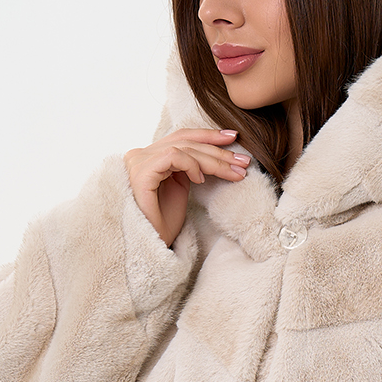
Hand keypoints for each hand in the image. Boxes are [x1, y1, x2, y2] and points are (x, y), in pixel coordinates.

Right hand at [124, 129, 250, 246]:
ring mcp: (139, 162)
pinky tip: (201, 180)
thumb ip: (191, 166)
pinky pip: (173, 156)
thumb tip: (217, 152)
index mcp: (151, 156)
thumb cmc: (164, 223)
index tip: (233, 137)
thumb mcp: (182, 187)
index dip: (208, 135)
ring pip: (183, 148)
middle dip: (218, 150)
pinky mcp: (141, 173)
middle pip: (185, 140)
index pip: (182, 136)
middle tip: (243, 161)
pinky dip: (191, 165)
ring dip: (213, 160)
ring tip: (233, 173)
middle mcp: (141, 155)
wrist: (152, 246)